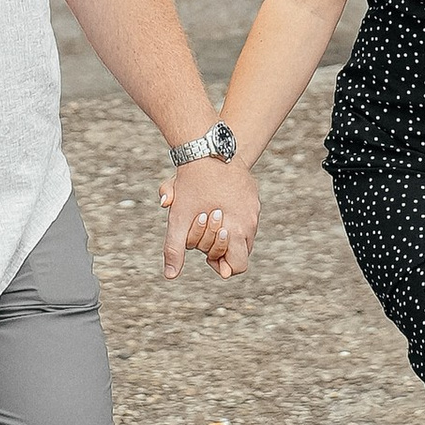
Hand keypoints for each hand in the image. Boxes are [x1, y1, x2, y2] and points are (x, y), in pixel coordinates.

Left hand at [159, 157, 258, 281]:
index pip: (238, 266)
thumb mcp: (179, 218)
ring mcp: (254, 206)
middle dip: (223, 248)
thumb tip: (170, 276)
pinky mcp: (252, 193)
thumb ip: (175, 249)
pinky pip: (247, 214)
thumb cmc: (192, 185)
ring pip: (245, 232)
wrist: (206, 148)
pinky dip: (234, 215)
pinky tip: (216, 204)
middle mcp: (251, 220)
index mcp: (238, 229)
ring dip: (230, 232)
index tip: (206, 256)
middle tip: (205, 234)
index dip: (222, 265)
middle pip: (242, 250)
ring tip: (209, 218)